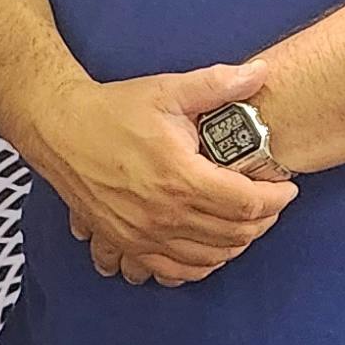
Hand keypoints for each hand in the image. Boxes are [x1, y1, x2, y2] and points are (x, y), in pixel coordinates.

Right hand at [34, 62, 292, 285]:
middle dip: (263, 220)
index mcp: (179, 176)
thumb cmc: (112, 110)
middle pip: (235, 235)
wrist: (59, 129)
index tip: (285, 187)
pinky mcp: (127, 244)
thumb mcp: (167, 91)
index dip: (276, 198)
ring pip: (211, 258)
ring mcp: (143, 235)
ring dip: (236, 243)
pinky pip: (176, 272)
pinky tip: (209, 248)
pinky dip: (201, 265)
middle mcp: (163, 214)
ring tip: (243, 221)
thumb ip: (217, 85)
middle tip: (269, 202)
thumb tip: (261, 73)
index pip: (247, 204)